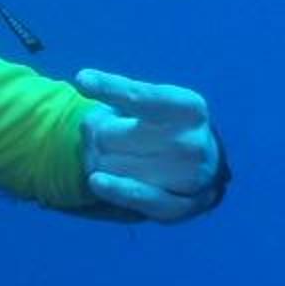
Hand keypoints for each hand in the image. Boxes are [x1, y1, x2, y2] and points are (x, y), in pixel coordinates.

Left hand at [77, 68, 223, 221]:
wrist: (203, 169)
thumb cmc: (167, 128)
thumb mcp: (154, 104)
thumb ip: (123, 98)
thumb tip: (86, 96)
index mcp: (190, 108)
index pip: (143, 98)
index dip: (111, 88)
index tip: (81, 78)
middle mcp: (193, 141)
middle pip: (114, 137)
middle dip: (98, 135)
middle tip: (108, 137)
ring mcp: (191, 176)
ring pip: (117, 167)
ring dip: (101, 163)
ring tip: (116, 159)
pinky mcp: (181, 206)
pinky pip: (139, 198)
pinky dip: (117, 190)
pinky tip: (96, 181)